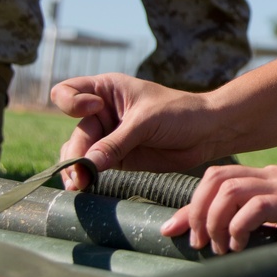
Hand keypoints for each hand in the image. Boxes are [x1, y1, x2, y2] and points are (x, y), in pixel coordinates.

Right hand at [52, 72, 222, 190]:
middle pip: (75, 131)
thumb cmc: (180, 113)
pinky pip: (91, 166)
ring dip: (75, 168)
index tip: (93, 109)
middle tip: (81, 173)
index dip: (72, 102)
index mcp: (106, 89)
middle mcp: (102, 112)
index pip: (69, 91)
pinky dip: (85, 176)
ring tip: (79, 184)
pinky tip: (83, 187)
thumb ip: (116, 143)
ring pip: (78, 152)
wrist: (207, 133)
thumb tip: (87, 165)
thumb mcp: (146, 122)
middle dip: (76, 152)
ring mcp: (108, 136)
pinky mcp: (116, 157)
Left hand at [160, 163, 276, 253]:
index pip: (216, 180)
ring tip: (220, 249)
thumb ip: (261, 225)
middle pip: (215, 178)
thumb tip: (227, 246)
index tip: (170, 230)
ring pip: (229, 189)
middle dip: (197, 211)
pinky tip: (241, 246)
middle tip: (199, 245)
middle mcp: (271, 177)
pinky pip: (255, 206)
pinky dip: (238, 227)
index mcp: (266, 180)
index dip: (189, 205)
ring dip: (215, 221)